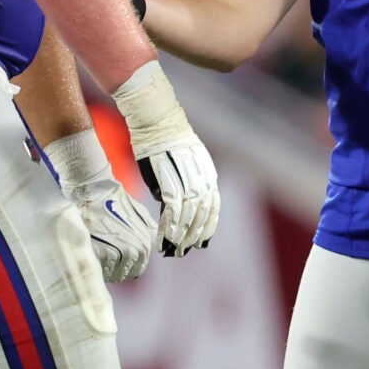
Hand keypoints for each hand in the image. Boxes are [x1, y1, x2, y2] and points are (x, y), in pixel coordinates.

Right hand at [44, 129, 156, 281]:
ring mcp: (118, 253)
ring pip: (112, 275)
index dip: (127, 266)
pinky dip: (96, 265)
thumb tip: (157, 243)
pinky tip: (93, 253)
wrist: (94, 192)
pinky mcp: (101, 254)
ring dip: (105, 268)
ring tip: (98, 254)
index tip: (117, 260)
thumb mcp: (141, 214)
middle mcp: (135, 251)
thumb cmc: (115, 201)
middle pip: (124, 274)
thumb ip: (149, 230)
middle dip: (115, 268)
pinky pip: (100, 271)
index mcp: (145, 244)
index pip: (138, 269)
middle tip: (105, 257)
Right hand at [110, 61, 220, 254]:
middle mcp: (201, 176)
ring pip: (190, 214)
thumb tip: (179, 206)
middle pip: (203, 213)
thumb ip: (185, 182)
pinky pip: (173, 208)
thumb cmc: (163, 141)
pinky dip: (170, 225)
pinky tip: (165, 236)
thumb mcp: (182, 161)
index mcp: (207, 172)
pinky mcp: (170, 177)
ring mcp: (187, 177)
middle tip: (185, 250)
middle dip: (195, 234)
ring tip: (174, 248)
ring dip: (182, 234)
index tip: (202, 241)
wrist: (155, 118)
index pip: (213, 205)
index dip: (208, 226)